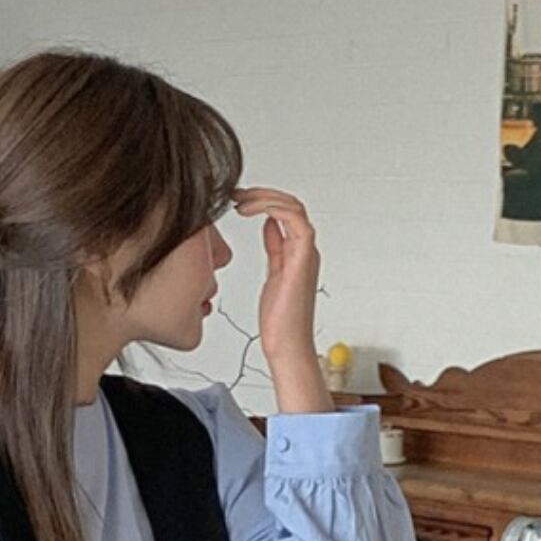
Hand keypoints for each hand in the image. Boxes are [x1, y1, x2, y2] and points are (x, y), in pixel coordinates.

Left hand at [232, 185, 331, 411]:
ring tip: (240, 201)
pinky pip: (295, 222)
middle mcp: (305, 248)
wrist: (286, 345)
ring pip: (293, 207)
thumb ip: (274, 248)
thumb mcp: (272, 274)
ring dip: (265, 198)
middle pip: (290, 204)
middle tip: (235, 195)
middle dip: (262, 194)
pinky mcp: (302, 260)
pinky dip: (273, 210)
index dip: (262, 200)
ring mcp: (306, 253)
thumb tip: (268, 226)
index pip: (285, 211)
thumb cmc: (280, 320)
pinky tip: (251, 213)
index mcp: (297, 250)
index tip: (237, 199)